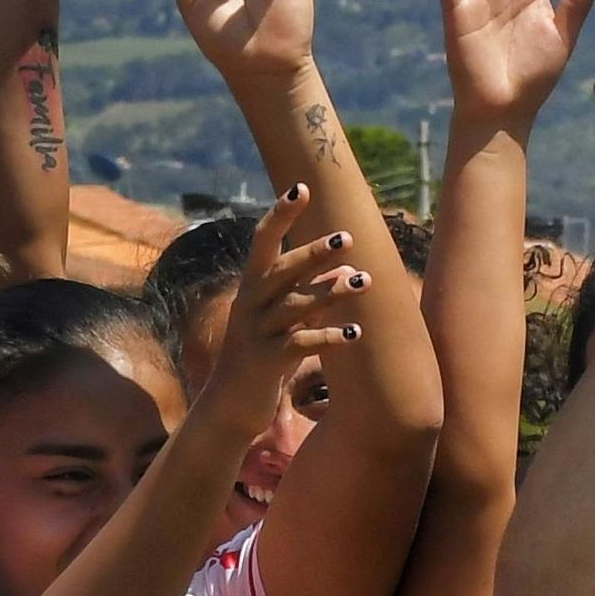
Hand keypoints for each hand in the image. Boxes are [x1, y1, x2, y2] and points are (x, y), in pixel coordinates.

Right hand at [196, 184, 365, 441]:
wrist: (229, 407)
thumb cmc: (261, 359)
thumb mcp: (287, 322)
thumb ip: (313, 294)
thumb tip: (350, 268)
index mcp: (251, 289)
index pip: (263, 242)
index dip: (280, 215)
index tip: (301, 188)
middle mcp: (250, 305)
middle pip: (282, 270)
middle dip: (313, 252)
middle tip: (347, 236)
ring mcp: (256, 333)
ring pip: (295, 305)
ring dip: (331, 291)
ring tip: (364, 281)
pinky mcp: (267, 362)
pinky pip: (301, 345)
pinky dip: (329, 337)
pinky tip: (355, 333)